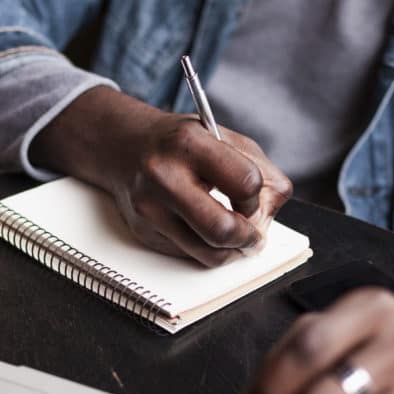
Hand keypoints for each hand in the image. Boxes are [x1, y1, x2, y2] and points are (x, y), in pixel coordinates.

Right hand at [31, 87, 292, 266]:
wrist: (125, 146)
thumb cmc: (182, 143)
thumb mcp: (225, 138)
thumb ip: (260, 172)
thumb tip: (267, 217)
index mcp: (189, 143)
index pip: (245, 183)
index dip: (257, 198)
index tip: (252, 199)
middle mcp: (163, 175)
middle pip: (222, 229)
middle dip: (248, 238)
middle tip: (254, 236)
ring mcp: (149, 208)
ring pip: (207, 253)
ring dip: (231, 251)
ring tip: (236, 238)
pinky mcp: (143, 232)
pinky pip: (189, 255)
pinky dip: (207, 250)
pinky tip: (206, 231)